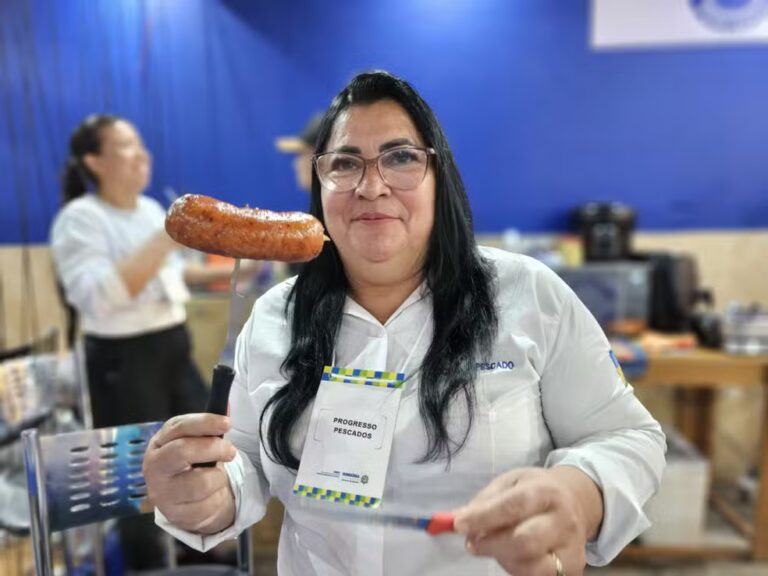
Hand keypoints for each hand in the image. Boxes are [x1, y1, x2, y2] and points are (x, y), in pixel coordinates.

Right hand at [143, 413, 237, 533]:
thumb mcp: (196, 442)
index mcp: (160, 442)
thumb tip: (226, 404)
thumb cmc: (191, 465)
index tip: (227, 422)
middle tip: (231, 451)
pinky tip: (211, 494)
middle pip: (182, 451)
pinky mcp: (176, 514)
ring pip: (200, 481)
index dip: (205, 422)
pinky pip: (207, 503)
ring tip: (217, 476)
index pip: (179, 426)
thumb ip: (209, 426)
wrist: (185, 503)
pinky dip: (217, 497)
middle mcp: (155, 466)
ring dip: (218, 477)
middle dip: (212, 448)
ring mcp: (163, 492)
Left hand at [453, 467, 598, 575]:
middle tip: (472, 543)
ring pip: (531, 566)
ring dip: (502, 559)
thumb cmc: (535, 490)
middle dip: (491, 545)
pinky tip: (511, 556)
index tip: (459, 525)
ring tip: (493, 546)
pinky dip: (516, 569)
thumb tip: (457, 520)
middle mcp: (563, 520)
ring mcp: (571, 548)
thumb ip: (485, 500)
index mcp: (546, 491)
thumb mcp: (510, 482)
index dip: (483, 518)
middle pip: (524, 541)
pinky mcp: (573, 569)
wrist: (575, 501)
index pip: (512, 507)